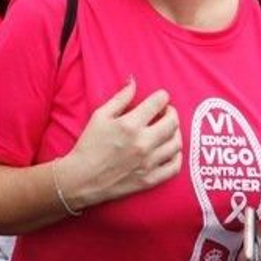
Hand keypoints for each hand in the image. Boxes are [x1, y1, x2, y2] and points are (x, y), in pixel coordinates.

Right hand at [55, 78, 180, 208]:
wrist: (82, 179)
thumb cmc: (89, 145)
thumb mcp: (100, 116)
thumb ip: (120, 97)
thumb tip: (133, 81)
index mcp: (130, 124)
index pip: (158, 103)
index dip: (162, 96)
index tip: (160, 98)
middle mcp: (143, 143)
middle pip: (172, 122)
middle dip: (171, 112)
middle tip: (166, 111)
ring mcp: (148, 162)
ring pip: (176, 143)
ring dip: (176, 132)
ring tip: (168, 129)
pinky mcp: (150, 179)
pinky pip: (175, 167)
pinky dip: (177, 156)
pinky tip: (170, 150)